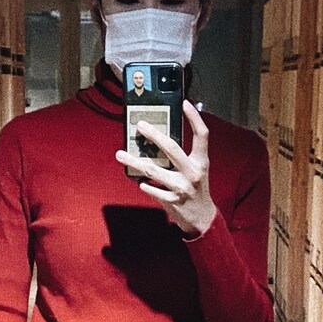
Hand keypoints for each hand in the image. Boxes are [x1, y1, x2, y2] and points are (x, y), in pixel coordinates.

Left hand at [115, 99, 216, 238]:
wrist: (202, 218)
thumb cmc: (196, 190)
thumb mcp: (196, 170)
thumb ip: (183, 157)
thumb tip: (159, 141)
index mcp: (201, 162)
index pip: (201, 135)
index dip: (194, 118)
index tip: (184, 103)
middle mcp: (193, 173)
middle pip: (171, 148)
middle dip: (154, 135)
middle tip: (140, 125)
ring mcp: (181, 187)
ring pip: (153, 170)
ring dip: (134, 161)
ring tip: (120, 154)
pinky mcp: (171, 201)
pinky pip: (151, 189)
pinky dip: (143, 184)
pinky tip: (138, 180)